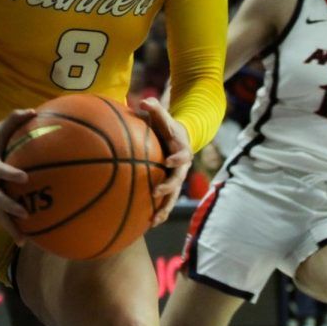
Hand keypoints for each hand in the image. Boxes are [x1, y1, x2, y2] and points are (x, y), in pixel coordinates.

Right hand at [0, 109, 35, 242]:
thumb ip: (14, 119)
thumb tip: (33, 111)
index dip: (10, 174)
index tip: (24, 178)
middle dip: (9, 207)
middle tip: (24, 213)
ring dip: (10, 227)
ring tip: (23, 240)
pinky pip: (1, 217)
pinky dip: (12, 229)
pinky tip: (26, 241)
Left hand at [139, 97, 192, 226]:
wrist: (179, 138)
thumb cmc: (167, 126)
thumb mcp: (163, 116)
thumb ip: (155, 108)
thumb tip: (144, 101)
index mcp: (181, 150)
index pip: (182, 155)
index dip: (177, 158)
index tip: (167, 161)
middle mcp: (181, 168)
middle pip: (178, 180)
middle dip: (168, 187)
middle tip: (156, 191)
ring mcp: (177, 179)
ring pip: (173, 197)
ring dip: (164, 208)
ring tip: (154, 220)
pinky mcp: (170, 187)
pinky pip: (166, 202)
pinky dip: (159, 212)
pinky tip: (147, 224)